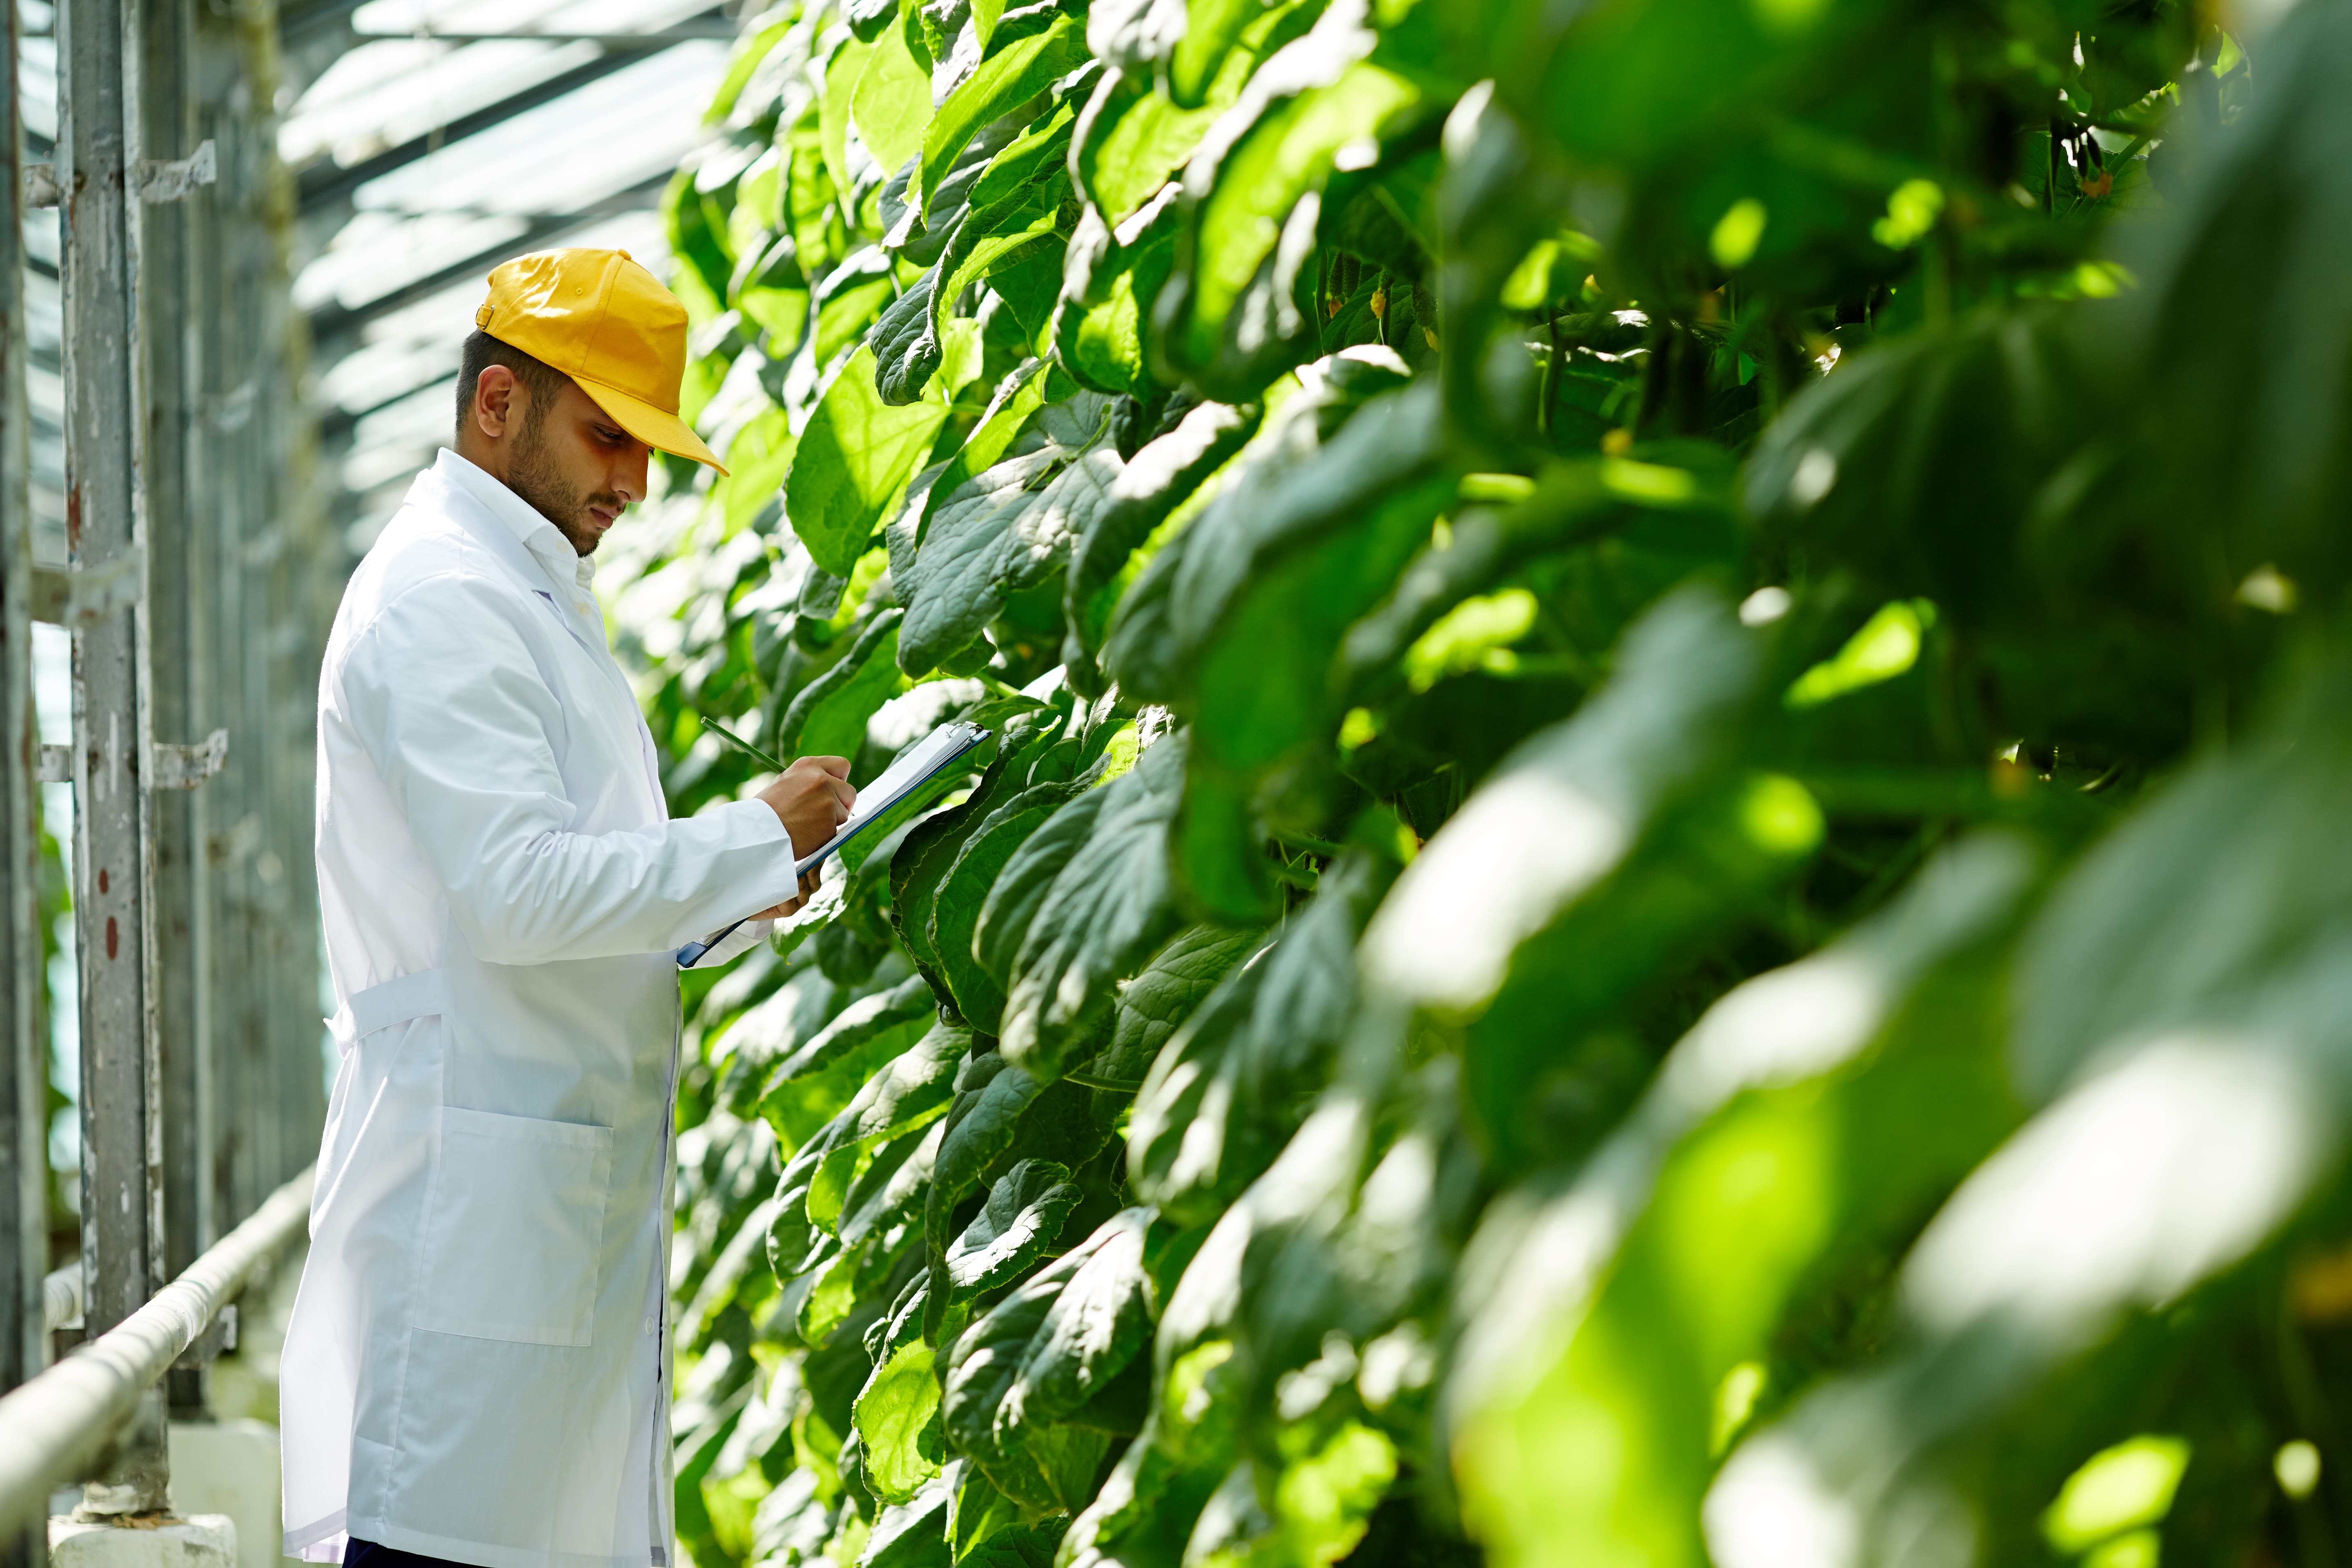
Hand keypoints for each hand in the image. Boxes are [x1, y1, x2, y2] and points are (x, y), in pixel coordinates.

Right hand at [751, 757, 854, 916]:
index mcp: (808, 765)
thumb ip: (810, 781)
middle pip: (850, 792)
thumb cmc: (767, 811)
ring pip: (844, 814)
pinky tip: (807, 835)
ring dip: (831, 822)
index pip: (842, 766)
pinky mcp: (830, 823)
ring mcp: (827, 801)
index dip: (840, 780)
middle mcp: (821, 779)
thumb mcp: (787, 783)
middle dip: (842, 804)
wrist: (755, 832)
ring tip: (807, 825)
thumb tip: (835, 788)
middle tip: (824, 814)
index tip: (835, 790)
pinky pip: (837, 831)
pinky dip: (825, 836)